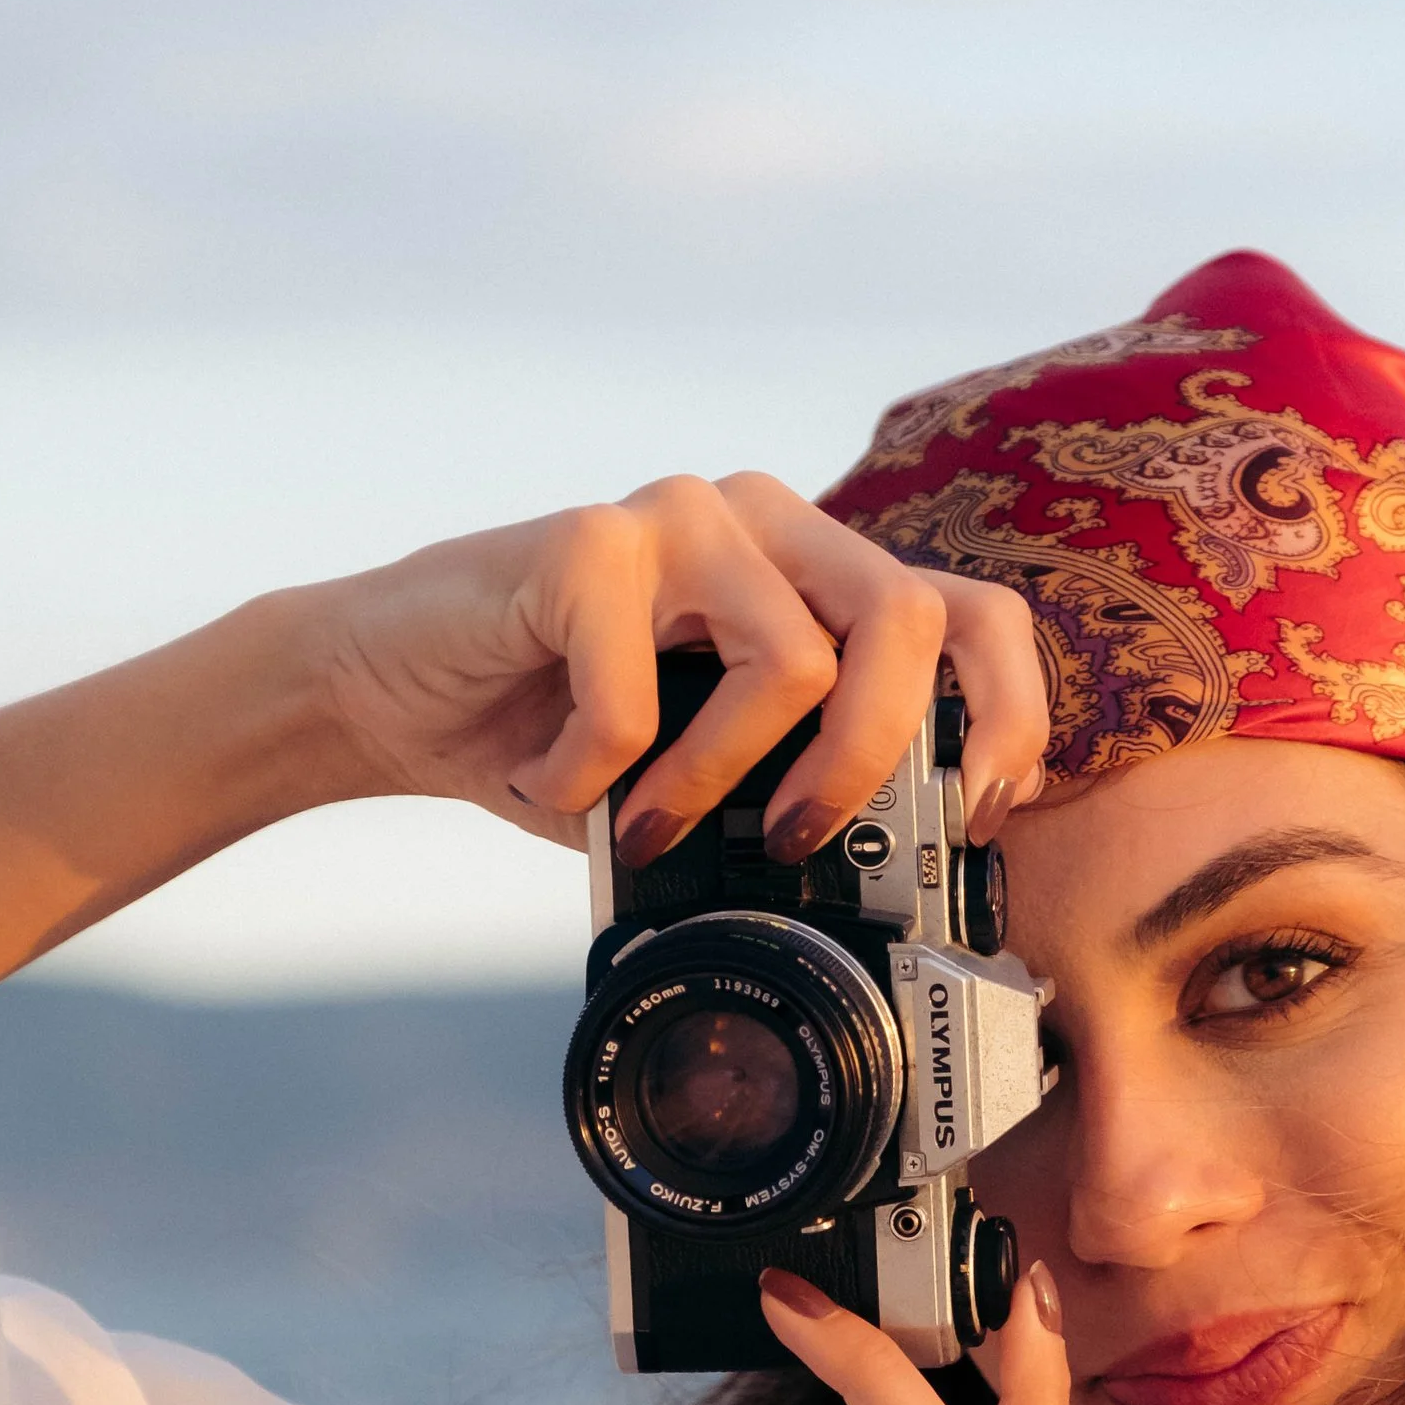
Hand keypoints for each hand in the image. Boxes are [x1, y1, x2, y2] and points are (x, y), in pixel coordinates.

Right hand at [306, 469, 1050, 860]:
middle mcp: (770, 525)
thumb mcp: (712, 783)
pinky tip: (552, 780)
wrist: (396, 695)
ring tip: (643, 821)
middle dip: (866, 762)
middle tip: (794, 839)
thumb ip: (801, 795)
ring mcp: (684, 517)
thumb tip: (896, 887)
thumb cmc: (566, 740)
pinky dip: (595, 773)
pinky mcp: (588, 542)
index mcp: (820, 580)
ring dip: (714, 782)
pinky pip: (638, 694)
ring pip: (790, 659)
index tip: (972, 819)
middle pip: (907, 624)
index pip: (975, 616)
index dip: (1008, 720)